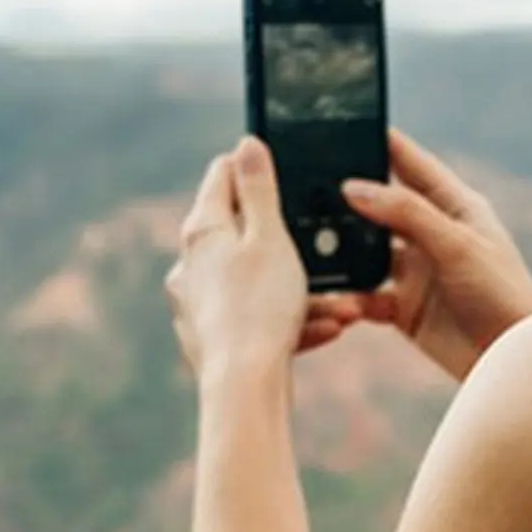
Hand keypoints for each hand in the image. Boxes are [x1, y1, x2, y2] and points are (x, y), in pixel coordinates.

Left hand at [166, 137, 313, 381]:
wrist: (244, 387)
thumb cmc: (260, 308)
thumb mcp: (271, 237)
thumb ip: (259, 188)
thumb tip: (247, 144)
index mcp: (202, 231)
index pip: (222, 175)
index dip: (258, 168)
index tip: (290, 174)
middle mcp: (191, 263)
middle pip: (245, 232)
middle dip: (294, 243)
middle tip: (327, 255)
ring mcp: (198, 302)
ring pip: (258, 281)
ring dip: (301, 289)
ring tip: (340, 306)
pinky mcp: (211, 335)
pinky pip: (256, 316)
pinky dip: (289, 318)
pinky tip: (324, 329)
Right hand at [305, 128, 531, 379]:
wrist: (512, 358)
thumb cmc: (502, 293)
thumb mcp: (457, 245)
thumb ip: (407, 214)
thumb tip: (355, 187)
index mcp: (454, 207)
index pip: (412, 164)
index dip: (383, 143)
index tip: (347, 122)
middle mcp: (432, 234)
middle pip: (381, 207)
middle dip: (347, 199)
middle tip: (305, 186)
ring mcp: (417, 272)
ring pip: (366, 252)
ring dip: (342, 251)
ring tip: (307, 243)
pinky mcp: (405, 309)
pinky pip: (365, 296)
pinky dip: (349, 296)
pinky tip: (335, 297)